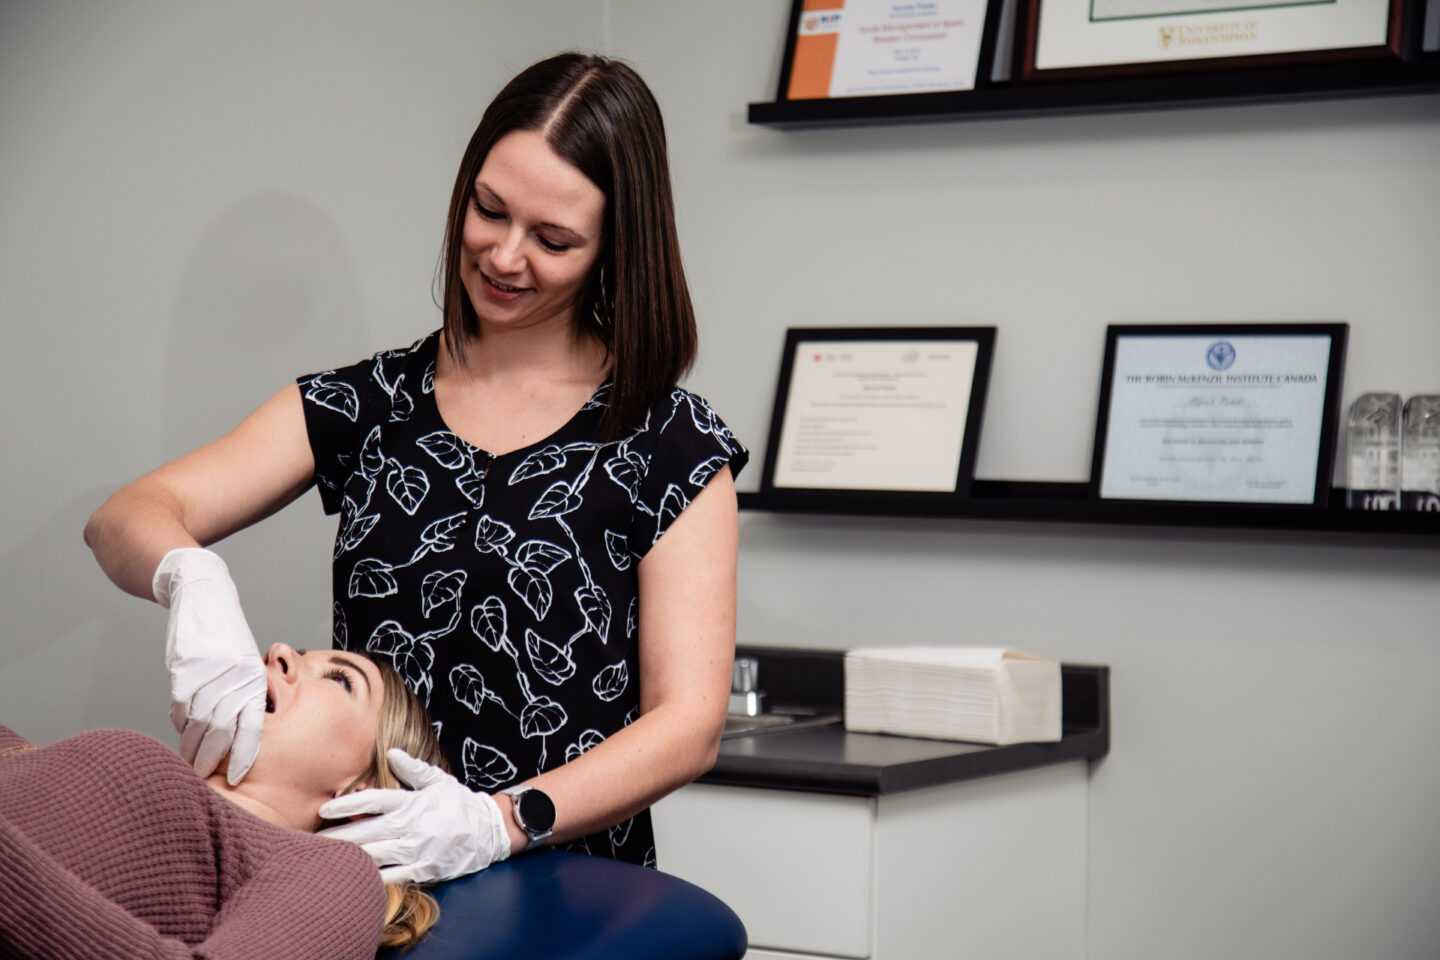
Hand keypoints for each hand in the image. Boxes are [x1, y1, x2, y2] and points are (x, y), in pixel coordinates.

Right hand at [152, 547, 266, 784]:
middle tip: (204, 777)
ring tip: (190, 761)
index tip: (238, 776)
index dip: (244, 754)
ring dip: (191, 745)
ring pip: (196, 722)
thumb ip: (245, 694)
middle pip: (219, 731)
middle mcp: (232, 679)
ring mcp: (206, 674)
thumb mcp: (246, 663)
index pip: (251, 726)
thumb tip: (237, 733)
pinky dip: (179, 721)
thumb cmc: (227, 636)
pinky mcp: (183, 669)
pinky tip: (181, 728)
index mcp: (253, 679)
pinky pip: (179, 705)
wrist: (204, 595)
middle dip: (211, 758)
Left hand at [318, 749, 511, 883]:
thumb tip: (392, 753)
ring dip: (348, 857)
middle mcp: (413, 827)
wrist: (489, 832)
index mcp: (413, 803)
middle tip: (311, 841)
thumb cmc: (460, 804)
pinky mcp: (422, 871)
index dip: (346, 804)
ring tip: (324, 860)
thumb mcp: (439, 781)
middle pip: (366, 832)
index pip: (374, 800)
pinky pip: (390, 878)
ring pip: (374, 856)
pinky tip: (352, 878)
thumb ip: (413, 769)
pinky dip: (370, 878)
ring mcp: (417, 851)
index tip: (324, 809)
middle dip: (337, 837)